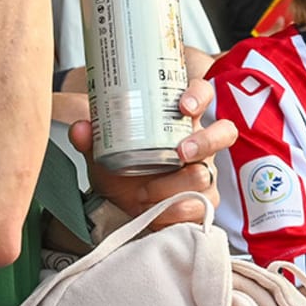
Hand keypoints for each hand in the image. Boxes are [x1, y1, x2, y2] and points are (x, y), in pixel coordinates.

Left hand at [70, 78, 235, 226]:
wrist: (121, 207)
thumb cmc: (120, 170)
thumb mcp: (102, 152)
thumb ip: (90, 138)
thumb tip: (82, 128)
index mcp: (177, 120)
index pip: (202, 94)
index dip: (199, 95)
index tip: (184, 106)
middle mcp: (198, 143)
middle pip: (224, 132)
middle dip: (205, 141)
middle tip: (179, 152)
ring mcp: (206, 172)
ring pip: (206, 174)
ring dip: (173, 185)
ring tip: (144, 193)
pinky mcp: (205, 201)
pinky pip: (202, 206)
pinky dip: (176, 210)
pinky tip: (156, 211)